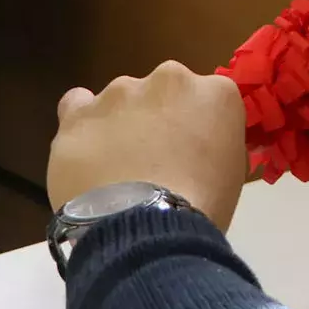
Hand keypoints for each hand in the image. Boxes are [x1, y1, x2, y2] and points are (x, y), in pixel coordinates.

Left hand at [47, 61, 247, 231]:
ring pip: (120, 100)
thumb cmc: (201, 208)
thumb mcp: (231, 171)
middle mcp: (169, 79)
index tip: (192, 151)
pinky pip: (77, 106)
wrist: (145, 230)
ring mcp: (120, 93)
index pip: (210, 98)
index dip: (198, 126)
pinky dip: (83, 124)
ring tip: (116, 168)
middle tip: (156, 160)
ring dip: (121, 123)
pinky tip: (86, 150)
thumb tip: (197, 147)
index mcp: (216, 92)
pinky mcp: (79, 114)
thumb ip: (214, 142)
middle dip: (160, 117)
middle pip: (163, 91)